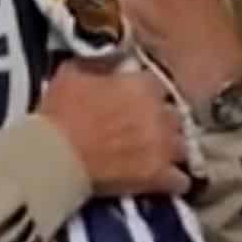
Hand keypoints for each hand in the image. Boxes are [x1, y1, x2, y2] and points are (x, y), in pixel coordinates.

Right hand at [39, 59, 190, 195]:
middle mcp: (161, 113)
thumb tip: (109, 59)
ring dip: (171, 151)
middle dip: (163, 122)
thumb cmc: (61, 113)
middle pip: (175, 116)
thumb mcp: (72, 74)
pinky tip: (162, 182)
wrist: (58, 155)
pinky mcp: (160, 177)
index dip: (146, 94)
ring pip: (183, 147)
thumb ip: (97, 64)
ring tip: (156, 157)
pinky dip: (173, 182)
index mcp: (143, 86)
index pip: (158, 85)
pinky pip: (181, 181)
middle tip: (144, 130)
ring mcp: (164, 147)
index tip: (135, 101)